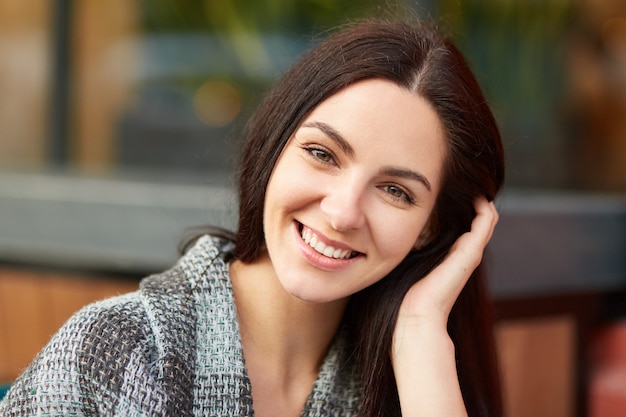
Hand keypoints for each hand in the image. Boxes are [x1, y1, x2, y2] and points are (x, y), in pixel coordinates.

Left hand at [396, 196, 498, 329]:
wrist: (414, 315)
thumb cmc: (404, 292)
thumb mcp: (405, 259)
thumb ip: (406, 246)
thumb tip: (385, 230)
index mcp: (451, 255)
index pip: (466, 225)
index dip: (462, 206)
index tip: (450, 187)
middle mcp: (464, 253)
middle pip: (480, 220)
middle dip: (473, 199)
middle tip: (465, 179)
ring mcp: (470, 253)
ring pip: (487, 219)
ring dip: (482, 200)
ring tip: (475, 183)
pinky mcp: (471, 254)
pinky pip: (485, 223)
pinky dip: (484, 208)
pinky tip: (477, 196)